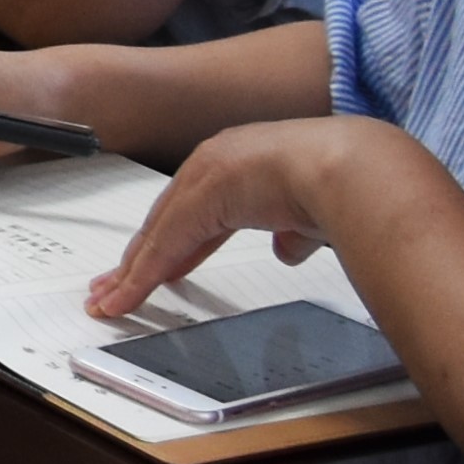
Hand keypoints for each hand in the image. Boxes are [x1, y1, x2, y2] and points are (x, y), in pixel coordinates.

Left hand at [88, 116, 383, 317]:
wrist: (354, 166)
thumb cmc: (348, 183)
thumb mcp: (313, 214)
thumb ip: (293, 231)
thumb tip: (287, 250)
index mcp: (242, 164)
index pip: (196, 211)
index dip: (174, 242)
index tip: (159, 266)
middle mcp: (215, 164)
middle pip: (166, 221)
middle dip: (141, 257)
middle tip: (115, 284)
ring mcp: (203, 179)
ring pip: (157, 236)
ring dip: (132, 272)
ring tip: (109, 299)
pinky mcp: (198, 201)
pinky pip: (162, 247)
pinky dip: (142, 277)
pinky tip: (125, 298)